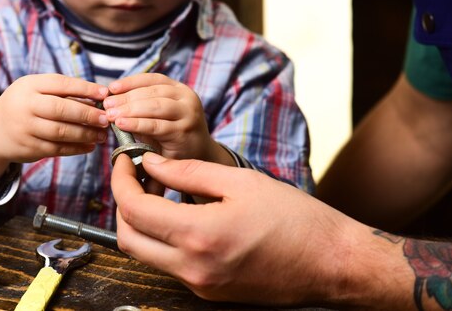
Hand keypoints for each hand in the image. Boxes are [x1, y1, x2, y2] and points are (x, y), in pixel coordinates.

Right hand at [0, 74, 108, 189]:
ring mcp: (25, 129)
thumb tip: (98, 98)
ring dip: (86, 134)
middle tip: (106, 119)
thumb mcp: (35, 90)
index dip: (85, 89)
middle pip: (61, 110)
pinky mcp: (29, 148)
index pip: (61, 84)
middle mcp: (25, 106)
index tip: (104, 93)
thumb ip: (61, 92)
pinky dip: (76, 148)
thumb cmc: (24, 105)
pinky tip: (90, 146)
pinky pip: (57, 149)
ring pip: (61, 132)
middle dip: (88, 114)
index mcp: (29, 86)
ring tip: (102, 134)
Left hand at [104, 73, 226, 162]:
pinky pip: (156, 125)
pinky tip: (122, 125)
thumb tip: (111, 101)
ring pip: (155, 106)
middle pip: (152, 92)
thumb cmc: (171, 135)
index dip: (130, 82)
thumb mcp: (158, 116)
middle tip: (106, 105)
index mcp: (179, 90)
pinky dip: (137, 124)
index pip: (153, 79)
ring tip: (111, 115)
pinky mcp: (184, 132)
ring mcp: (188, 114)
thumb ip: (141, 106)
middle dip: (126, 97)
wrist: (198, 157)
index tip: (111, 88)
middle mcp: (187, 98)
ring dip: (130, 109)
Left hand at [112, 152, 414, 307]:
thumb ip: (188, 171)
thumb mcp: (240, 182)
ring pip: (145, 253)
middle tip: (133, 176)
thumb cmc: (295, 219)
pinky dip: (162, 237)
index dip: (120, 181)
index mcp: (199, 235)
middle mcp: (192, 268)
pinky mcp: (207, 291)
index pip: (134, 209)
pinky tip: (178, 214)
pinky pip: (169, 263)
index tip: (124, 161)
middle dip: (122, 203)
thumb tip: (150, 163)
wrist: (331, 264)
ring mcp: (199, 284)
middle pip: (128, 238)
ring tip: (156, 190)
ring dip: (140, 221)